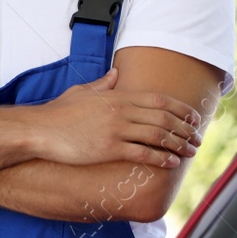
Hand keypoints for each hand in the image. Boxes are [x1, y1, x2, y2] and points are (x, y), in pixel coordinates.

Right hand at [27, 67, 202, 167]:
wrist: (39, 130)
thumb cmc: (57, 113)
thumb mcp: (81, 92)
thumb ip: (102, 84)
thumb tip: (115, 73)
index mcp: (117, 96)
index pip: (159, 100)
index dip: (180, 108)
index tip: (192, 117)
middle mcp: (121, 111)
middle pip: (163, 118)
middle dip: (185, 128)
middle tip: (197, 138)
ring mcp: (116, 130)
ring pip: (157, 136)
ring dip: (178, 144)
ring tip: (190, 152)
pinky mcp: (109, 149)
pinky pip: (142, 154)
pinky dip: (160, 158)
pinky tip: (170, 163)